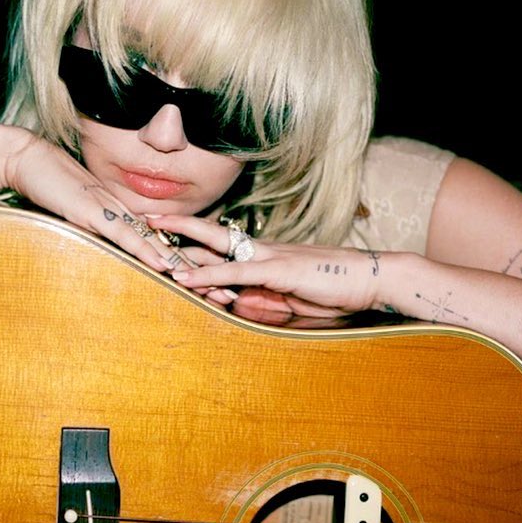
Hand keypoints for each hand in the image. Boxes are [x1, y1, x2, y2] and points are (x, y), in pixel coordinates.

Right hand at [0, 129, 234, 303]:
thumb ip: (92, 232)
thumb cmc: (45, 185)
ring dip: (183, 267)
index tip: (212, 288)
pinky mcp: (93, 213)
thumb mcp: (73, 216)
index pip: (160, 245)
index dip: (187, 266)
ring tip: (210, 287)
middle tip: (228, 296)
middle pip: (168, 247)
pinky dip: (146, 252)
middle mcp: (123, 214)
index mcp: (120, 217)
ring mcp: (111, 212)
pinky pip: (125, 236)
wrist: (24, 158)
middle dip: (200, 273)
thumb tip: (104, 252)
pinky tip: (164, 266)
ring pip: (155, 243)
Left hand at [147, 214, 384, 325]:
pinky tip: (184, 276)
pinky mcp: (278, 270)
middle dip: (178, 226)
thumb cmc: (337, 292)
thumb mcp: (292, 304)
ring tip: (149, 245)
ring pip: (216, 247)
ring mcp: (270, 257)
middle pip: (212, 233)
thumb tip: (234, 304)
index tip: (167, 237)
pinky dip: (206, 274)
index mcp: (266, 257)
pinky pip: (235, 271)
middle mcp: (263, 250)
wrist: (374, 280)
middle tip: (147, 217)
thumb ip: (263, 303)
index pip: (223, 246)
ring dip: (182, 247)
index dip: (194, 241)